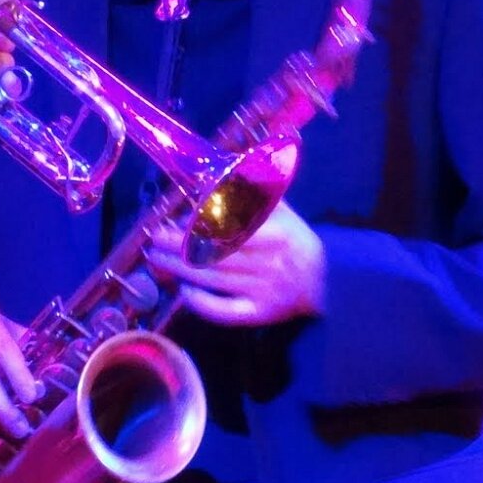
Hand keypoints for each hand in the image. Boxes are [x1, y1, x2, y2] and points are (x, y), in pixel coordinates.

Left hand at [145, 199, 326, 325]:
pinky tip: (184, 292)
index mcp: (274, 234)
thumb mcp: (283, 212)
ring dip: (181, 269)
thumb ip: (255, 192)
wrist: (327, 283)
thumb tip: (226, 168)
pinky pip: (226, 312)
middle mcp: (268, 263)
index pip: (230, 228)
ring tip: (156, 259)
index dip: (201, 224)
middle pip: (215, 253)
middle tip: (154, 238)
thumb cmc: (296, 242)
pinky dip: (203, 303)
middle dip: (180, 246)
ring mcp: (263, 290)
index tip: (177, 219)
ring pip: (215, 279)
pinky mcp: (259, 314)